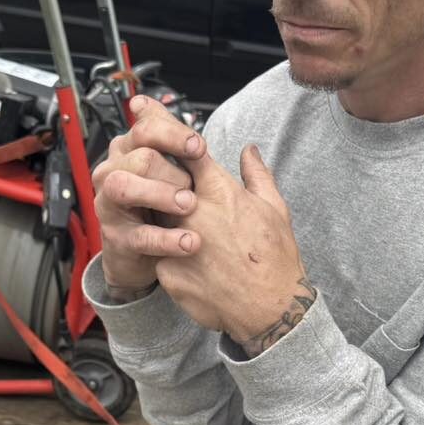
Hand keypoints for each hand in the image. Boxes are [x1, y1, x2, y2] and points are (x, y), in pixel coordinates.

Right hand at [91, 96, 206, 300]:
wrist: (140, 253)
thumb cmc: (156, 202)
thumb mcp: (163, 167)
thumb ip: (161, 135)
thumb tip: (142, 102)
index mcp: (126, 150)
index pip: (144, 129)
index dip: (174, 136)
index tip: (199, 147)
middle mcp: (111, 172)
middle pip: (141, 158)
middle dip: (174, 171)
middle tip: (194, 187)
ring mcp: (109, 205)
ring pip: (125, 187)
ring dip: (162, 195)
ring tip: (189, 206)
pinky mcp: (115, 237)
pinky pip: (139, 235)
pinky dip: (167, 239)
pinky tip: (189, 241)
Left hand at [156, 143, 315, 356]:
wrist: (270, 308)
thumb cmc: (276, 256)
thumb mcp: (275, 208)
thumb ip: (257, 174)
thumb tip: (248, 149)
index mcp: (220, 190)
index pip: (185, 150)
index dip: (164, 129)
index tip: (147, 116)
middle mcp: (193, 211)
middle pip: (159, 180)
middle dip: (157, 177)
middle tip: (158, 183)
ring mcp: (176, 241)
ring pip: (152, 217)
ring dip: (159, 215)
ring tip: (174, 227)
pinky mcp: (167, 271)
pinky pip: (158, 254)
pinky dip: (166, 254)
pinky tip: (186, 264)